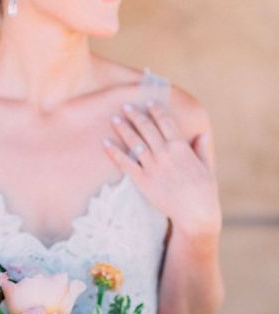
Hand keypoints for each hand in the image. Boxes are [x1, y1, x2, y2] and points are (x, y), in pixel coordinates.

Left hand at [103, 102, 221, 238]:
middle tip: (126, 106)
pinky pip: (126, 164)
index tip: (149, 101)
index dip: (156, 110)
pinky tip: (106, 144)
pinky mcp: (143, 181)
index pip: (165, 122)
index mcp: (181, 146)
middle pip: (147, 128)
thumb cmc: (204, 191)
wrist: (195, 212)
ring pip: (135, 142)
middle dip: (136, 115)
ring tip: (114, 119)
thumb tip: (201, 135)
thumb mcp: (207, 166)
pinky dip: (115, 153)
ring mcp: (153, 166)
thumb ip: (202, 148)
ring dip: (123, 129)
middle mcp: (165, 153)